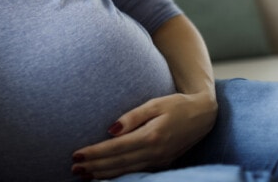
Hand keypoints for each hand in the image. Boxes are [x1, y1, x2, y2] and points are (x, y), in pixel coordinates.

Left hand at [71, 92, 216, 179]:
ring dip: (103, 174)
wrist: (204, 115)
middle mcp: (155, 152)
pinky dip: (118, 175)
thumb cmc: (177, 104)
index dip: (95, 153)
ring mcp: (159, 160)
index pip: (116, 148)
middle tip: (74, 168)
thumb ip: (133, 116)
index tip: (76, 154)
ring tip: (83, 174)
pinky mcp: (161, 163)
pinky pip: (135, 172)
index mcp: (151, 136)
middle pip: (118, 163)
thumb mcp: (155, 103)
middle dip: (94, 167)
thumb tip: (110, 129)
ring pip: (125, 171)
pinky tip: (105, 176)